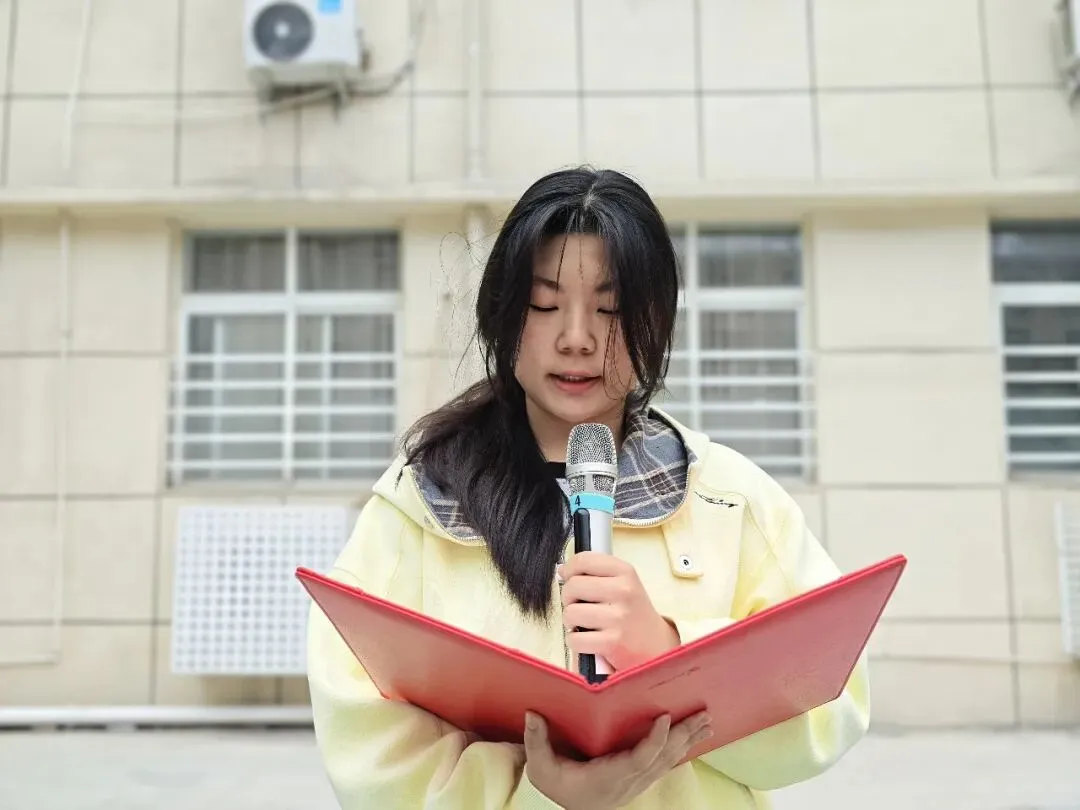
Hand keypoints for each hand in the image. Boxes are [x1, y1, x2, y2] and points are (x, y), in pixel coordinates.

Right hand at [523, 710, 712, 809]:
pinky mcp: (642, 779)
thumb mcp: (541, 768)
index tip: (666, 717)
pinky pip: (666, 763)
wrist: (573, 808)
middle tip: (703, 715)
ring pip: (668, 761)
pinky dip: (682, 749)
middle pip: (662, 758)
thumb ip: (537, 742)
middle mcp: (629, 780)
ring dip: (688, 741)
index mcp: (608, 776)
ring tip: (707, 722)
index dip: (654, 740)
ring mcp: (638, 782)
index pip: (638, 759)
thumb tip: (532, 714)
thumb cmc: (559, 786)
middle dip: (683, 736)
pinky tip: (693, 738)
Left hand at [557, 552, 679, 671]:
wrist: (657, 645)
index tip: (568, 577)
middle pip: (573, 586)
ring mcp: (618, 617)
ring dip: (571, 622)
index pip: (584, 560)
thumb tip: (561, 570)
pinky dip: (576, 642)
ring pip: (570, 613)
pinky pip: (575, 638)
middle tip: (578, 605)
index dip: (569, 569)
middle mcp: (623, 591)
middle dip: (568, 598)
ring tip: (585, 624)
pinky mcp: (612, 642)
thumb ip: (595, 573)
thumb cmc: (633, 613)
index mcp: (625, 572)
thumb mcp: (624, 584)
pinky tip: (588, 640)